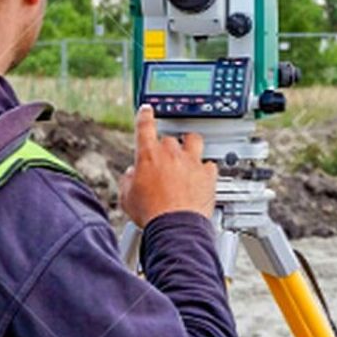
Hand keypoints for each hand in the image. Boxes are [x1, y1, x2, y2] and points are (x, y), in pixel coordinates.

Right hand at [120, 105, 217, 226]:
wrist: (176, 225)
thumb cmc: (151, 213)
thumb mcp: (127, 198)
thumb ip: (127, 181)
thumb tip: (131, 175)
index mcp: (149, 156)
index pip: (145, 127)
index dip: (145, 116)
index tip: (147, 110)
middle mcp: (171, 154)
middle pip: (169, 138)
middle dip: (166, 147)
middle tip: (164, 161)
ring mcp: (191, 162)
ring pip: (193, 140)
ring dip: (189, 145)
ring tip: (187, 155)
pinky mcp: (207, 173)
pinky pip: (209, 164)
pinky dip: (205, 168)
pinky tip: (202, 175)